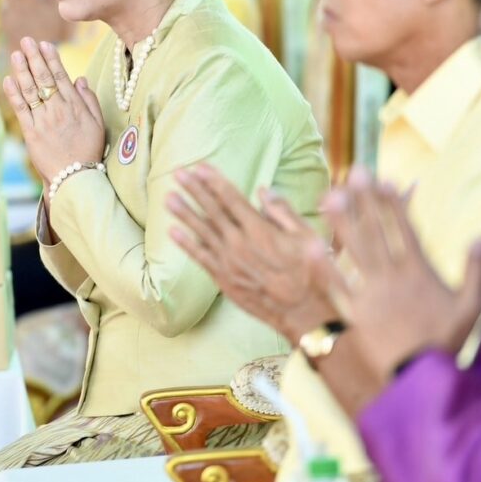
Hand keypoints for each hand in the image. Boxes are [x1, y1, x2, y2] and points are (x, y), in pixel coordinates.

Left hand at [1, 38, 104, 184]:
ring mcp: (43, 121)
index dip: (51, 59)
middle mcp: (58, 110)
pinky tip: (8, 80)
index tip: (44, 44)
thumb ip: (89, 100)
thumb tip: (80, 79)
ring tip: (16, 54)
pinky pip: (21, 110)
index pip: (61, 76)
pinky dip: (14, 94)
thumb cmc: (88, 151)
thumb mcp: (97, 124)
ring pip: (31, 91)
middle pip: (44, 79)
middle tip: (26, 41)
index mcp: (75, 106)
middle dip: (34, 58)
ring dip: (22, 71)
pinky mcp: (31, 133)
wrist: (75, 177)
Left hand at [167, 162, 335, 340]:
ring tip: (168, 198)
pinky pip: (201, 258)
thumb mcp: (306, 237)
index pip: (231, 199)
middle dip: (195, 190)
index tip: (200, 167)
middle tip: (178, 173)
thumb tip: (262, 190)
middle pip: (212, 211)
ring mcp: (229, 263)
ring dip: (184, 213)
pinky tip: (173, 232)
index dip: (214, 181)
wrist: (305, 315)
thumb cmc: (312, 274)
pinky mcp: (225, 280)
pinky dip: (186, 244)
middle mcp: (240, 244)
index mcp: (260, 230)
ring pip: (202, 232)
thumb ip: (283, 212)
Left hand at [320, 169, 480, 378]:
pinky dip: (324, 268)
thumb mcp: (473, 305)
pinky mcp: (355, 313)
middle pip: (377, 233)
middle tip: (354, 172)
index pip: (405, 231)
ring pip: (355, 253)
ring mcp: (372, 294)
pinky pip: (337, 288)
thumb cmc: (447, 341)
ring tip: (330, 195)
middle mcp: (393, 278)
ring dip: (343, 223)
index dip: (394, 205)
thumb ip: (479, 269)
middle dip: (366, 201)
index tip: (385, 180)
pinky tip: (309, 247)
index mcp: (419, 273)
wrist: (422, 377)